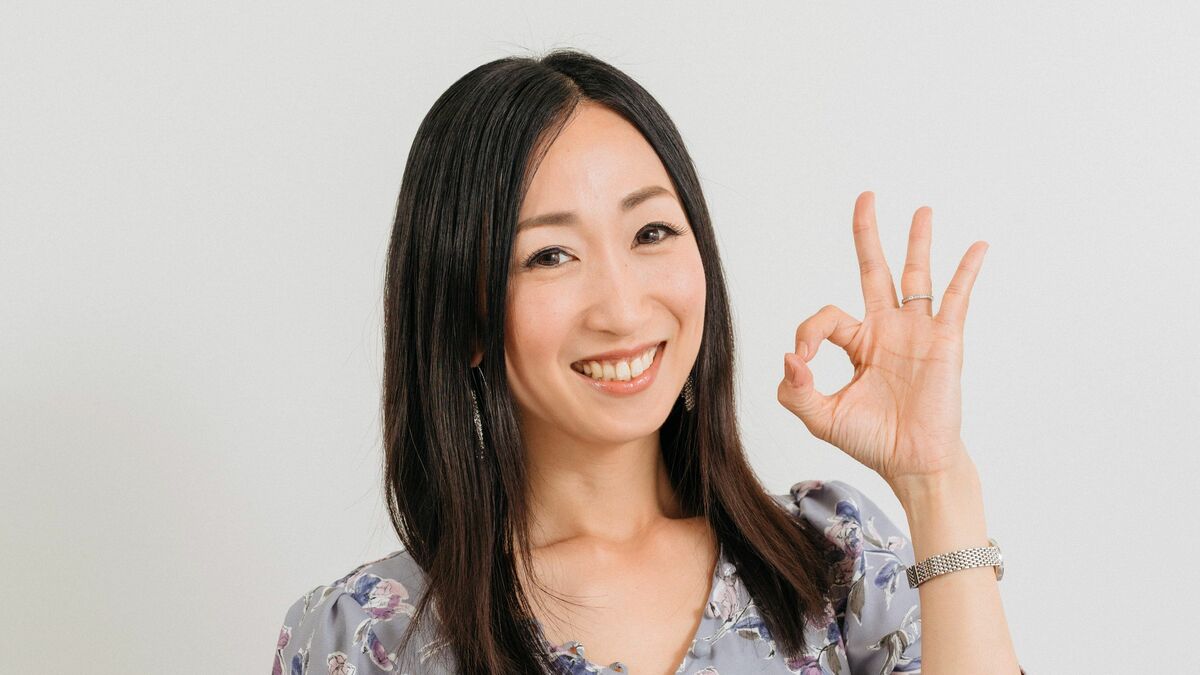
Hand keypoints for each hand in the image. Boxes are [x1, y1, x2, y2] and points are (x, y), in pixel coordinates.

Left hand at [776, 191, 987, 487]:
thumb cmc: (872, 441)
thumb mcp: (821, 418)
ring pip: (916, 276)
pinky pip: (955, 299)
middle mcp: (887, 330)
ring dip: (918, 242)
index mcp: (857, 344)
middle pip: (875, 270)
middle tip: (865, 197)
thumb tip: (790, 358)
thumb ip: (796, 391)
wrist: (913, 463)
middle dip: (867, 234)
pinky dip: (966, 272)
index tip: (802, 360)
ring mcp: (917, 333)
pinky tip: (978, 246)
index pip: (826, 318)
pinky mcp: (944, 342)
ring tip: (922, 210)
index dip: (807, 333)